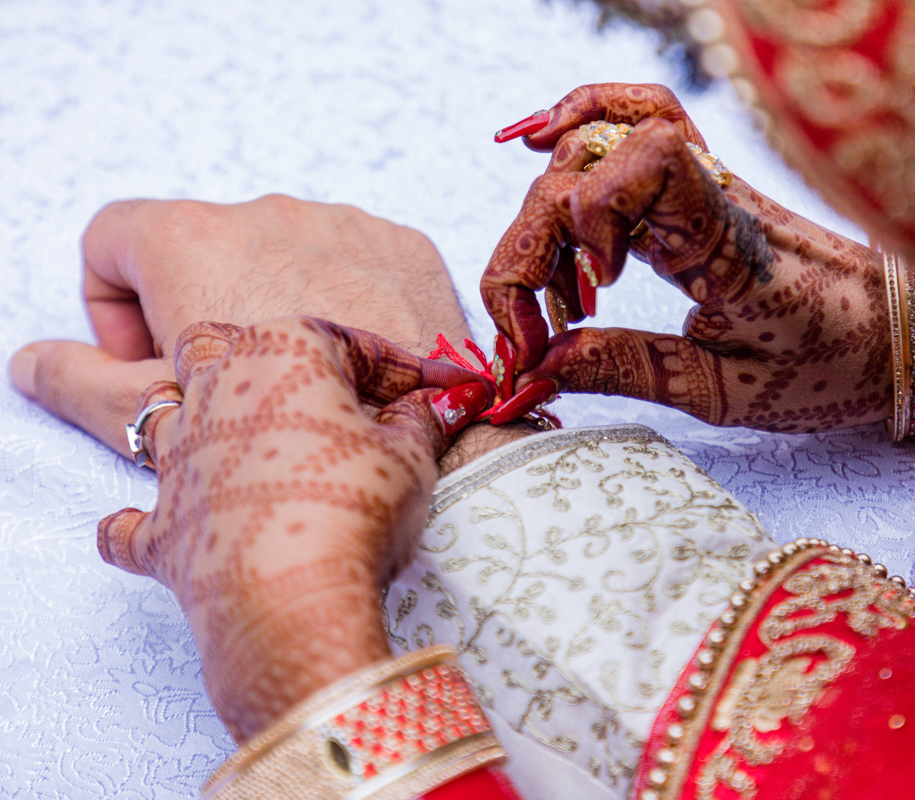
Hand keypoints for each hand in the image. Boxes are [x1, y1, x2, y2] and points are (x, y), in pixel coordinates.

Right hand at [10, 195, 468, 455]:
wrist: (430, 470)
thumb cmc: (280, 453)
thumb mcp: (153, 427)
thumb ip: (78, 381)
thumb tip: (31, 359)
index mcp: (193, 240)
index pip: (113, 236)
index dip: (113, 304)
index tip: (149, 363)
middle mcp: (272, 212)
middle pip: (205, 245)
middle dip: (202, 309)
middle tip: (230, 389)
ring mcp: (350, 224)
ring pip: (286, 251)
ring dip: (275, 303)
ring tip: (305, 382)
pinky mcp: (409, 247)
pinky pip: (356, 258)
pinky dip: (345, 299)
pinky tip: (360, 367)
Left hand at [98, 317, 488, 741]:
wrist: (292, 596)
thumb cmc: (355, 505)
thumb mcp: (411, 457)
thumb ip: (422, 420)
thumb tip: (443, 402)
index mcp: (283, 351)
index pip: (351, 344)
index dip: (407, 370)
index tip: (447, 391)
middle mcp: (217, 389)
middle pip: (218, 343)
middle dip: (254, 351)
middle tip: (301, 382)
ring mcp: (180, 456)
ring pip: (155, 408)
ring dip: (173, 411)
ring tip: (173, 410)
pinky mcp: (163, 526)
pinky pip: (133, 521)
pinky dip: (135, 523)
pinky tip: (128, 529)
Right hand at [483, 84, 892, 431]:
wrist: (902, 335)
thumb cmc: (831, 365)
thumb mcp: (727, 392)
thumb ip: (629, 370)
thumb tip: (542, 367)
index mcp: (727, 240)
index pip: (644, 163)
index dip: (585, 221)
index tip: (584, 299)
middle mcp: (709, 193)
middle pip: (585, 166)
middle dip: (531, 247)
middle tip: (535, 332)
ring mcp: (701, 182)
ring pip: (593, 146)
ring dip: (544, 219)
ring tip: (557, 299)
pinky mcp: (695, 189)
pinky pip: (633, 123)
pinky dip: (579, 122)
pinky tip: (538, 145)